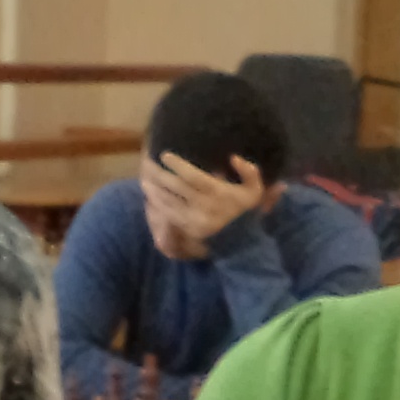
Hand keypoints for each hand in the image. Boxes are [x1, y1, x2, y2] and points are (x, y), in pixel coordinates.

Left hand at [140, 152, 265, 263]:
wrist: (243, 244)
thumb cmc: (246, 212)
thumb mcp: (255, 190)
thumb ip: (249, 171)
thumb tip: (233, 157)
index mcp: (218, 192)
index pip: (192, 176)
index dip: (177, 165)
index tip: (164, 155)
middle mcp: (205, 205)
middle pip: (176, 187)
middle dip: (159, 174)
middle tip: (147, 163)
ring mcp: (195, 219)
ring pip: (169, 201)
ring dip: (154, 189)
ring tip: (144, 178)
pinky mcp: (189, 229)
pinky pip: (169, 215)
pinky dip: (158, 205)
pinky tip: (151, 197)